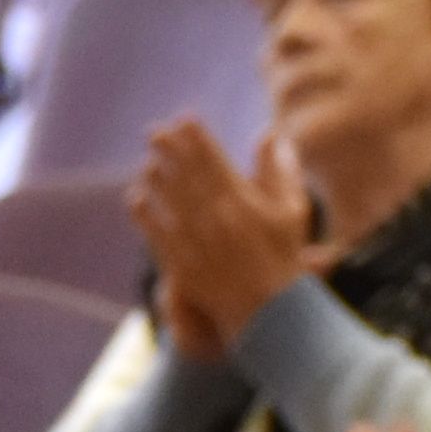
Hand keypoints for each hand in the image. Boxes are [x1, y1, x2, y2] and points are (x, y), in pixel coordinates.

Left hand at [128, 117, 314, 362]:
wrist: (270, 311)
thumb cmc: (284, 257)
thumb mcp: (293, 209)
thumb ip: (279, 170)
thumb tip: (268, 134)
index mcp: (240, 200)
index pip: (211, 159)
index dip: (195, 137)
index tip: (184, 120)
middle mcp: (213, 217)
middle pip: (184, 174)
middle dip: (169, 150)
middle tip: (155, 133)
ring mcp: (194, 242)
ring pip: (167, 200)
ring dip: (155, 178)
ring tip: (149, 162)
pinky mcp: (181, 264)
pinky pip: (155, 233)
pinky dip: (144, 214)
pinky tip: (136, 198)